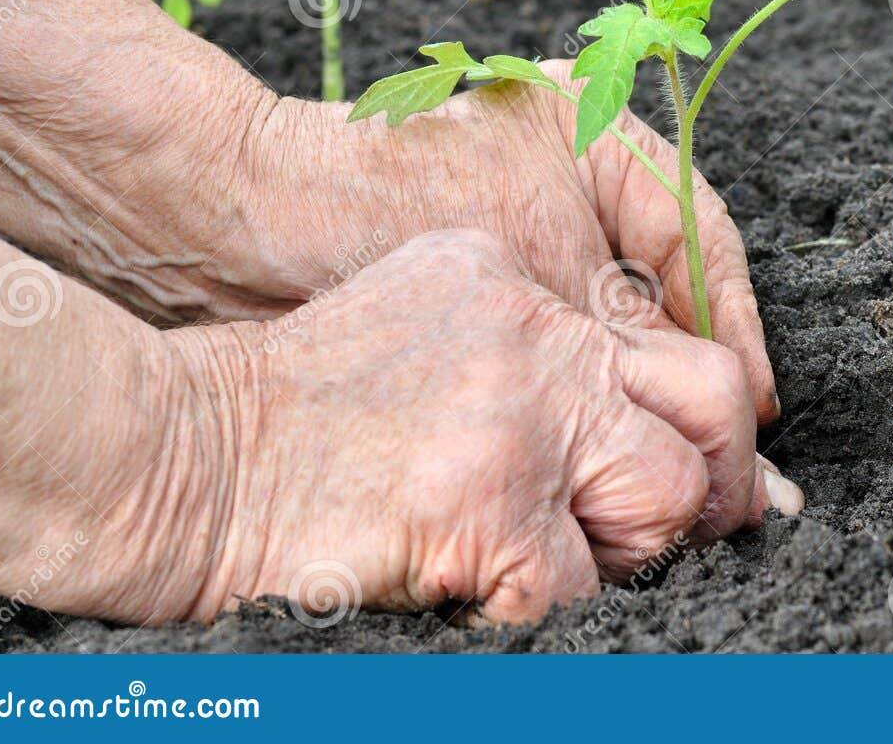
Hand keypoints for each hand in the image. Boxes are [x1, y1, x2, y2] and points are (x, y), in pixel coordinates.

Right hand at [166, 230, 798, 624]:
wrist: (176, 455)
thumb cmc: (292, 410)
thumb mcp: (421, 321)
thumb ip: (531, 351)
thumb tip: (645, 436)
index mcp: (518, 283)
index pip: (671, 340)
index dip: (704, 424)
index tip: (708, 478)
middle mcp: (535, 333)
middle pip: (714, 401)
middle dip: (715, 484)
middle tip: (675, 535)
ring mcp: (518, 416)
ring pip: (671, 496)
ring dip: (633, 552)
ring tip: (552, 560)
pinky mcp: (487, 505)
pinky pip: (582, 585)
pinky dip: (547, 610)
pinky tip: (480, 594)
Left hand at [224, 63, 781, 428]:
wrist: (238, 225)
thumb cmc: (389, 204)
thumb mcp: (542, 264)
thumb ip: (641, 338)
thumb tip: (742, 422)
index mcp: (599, 122)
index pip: (703, 233)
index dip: (734, 326)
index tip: (751, 411)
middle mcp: (576, 168)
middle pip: (669, 282)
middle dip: (689, 366)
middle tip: (718, 449)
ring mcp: (533, 224)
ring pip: (619, 319)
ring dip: (640, 386)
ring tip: (667, 452)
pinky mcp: (492, 280)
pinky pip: (567, 342)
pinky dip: (585, 388)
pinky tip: (599, 436)